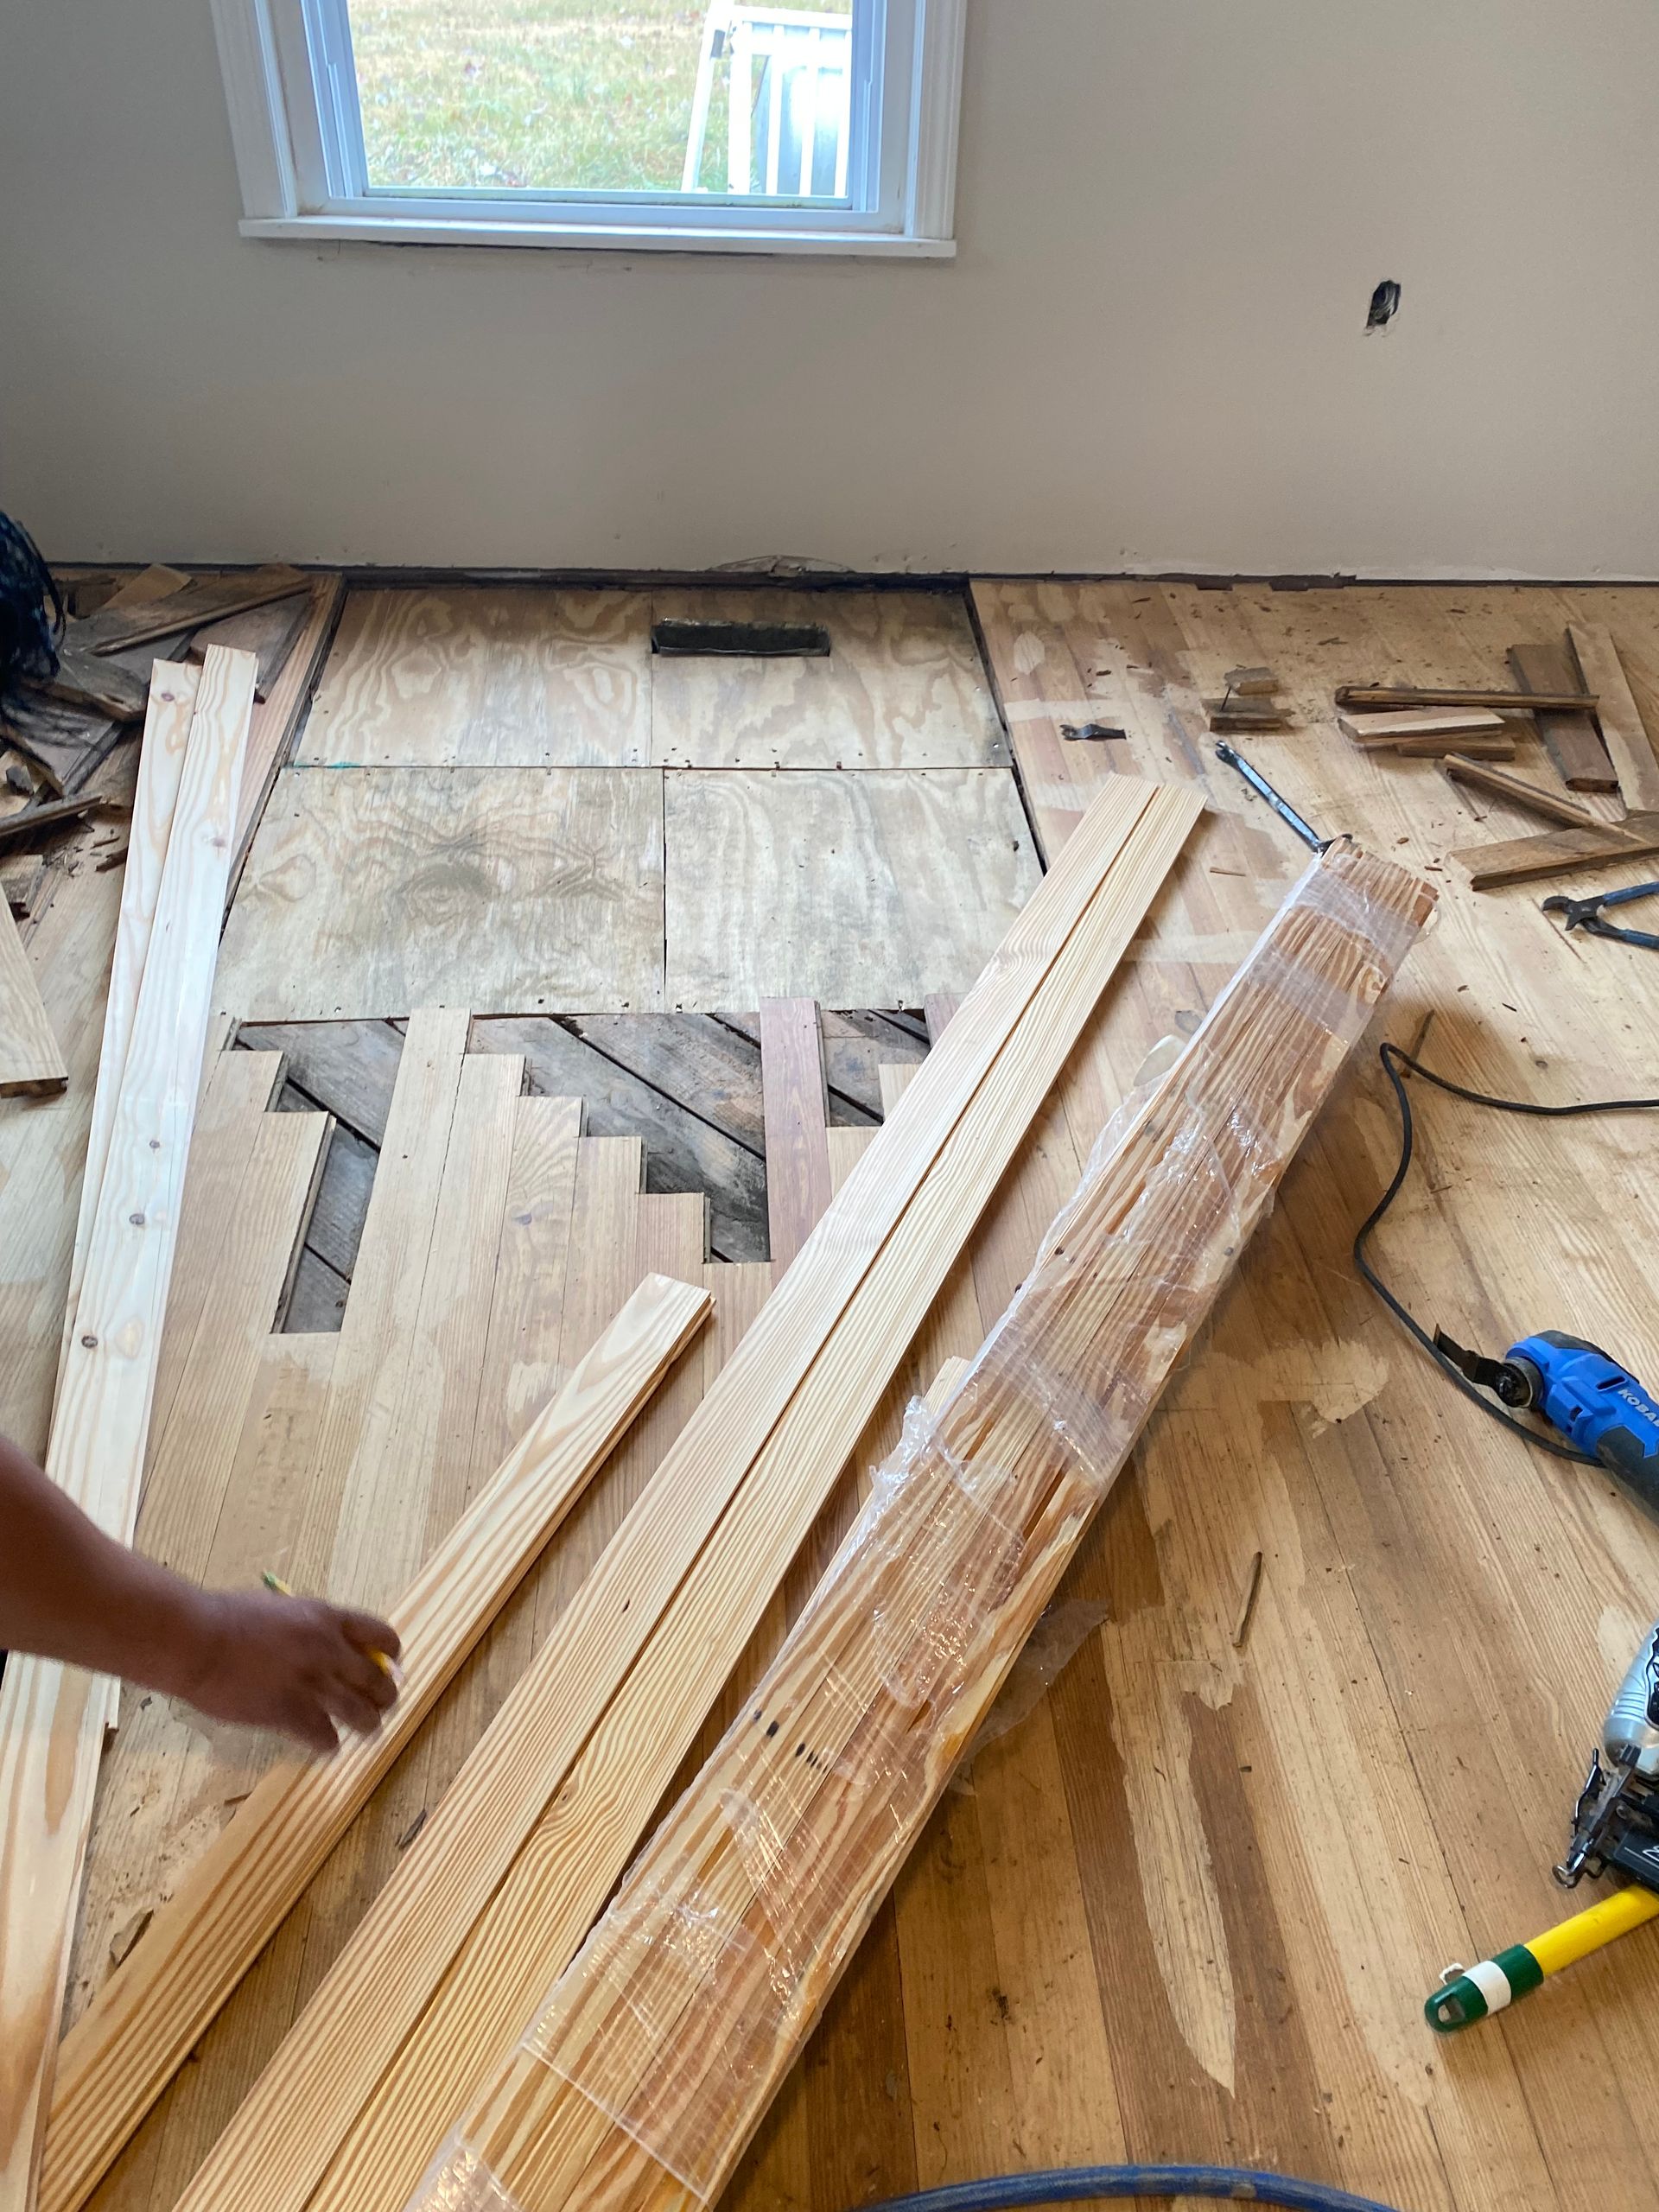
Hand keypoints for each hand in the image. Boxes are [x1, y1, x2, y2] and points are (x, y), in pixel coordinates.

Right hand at [167, 1588, 401, 1753]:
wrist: (197, 1640)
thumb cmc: (228, 1618)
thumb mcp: (282, 1609)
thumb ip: (310, 1626)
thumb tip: (329, 1641)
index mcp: (327, 1618)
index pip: (383, 1636)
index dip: (390, 1656)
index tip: (387, 1667)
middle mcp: (328, 1650)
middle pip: (379, 1681)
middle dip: (384, 1696)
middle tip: (379, 1705)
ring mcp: (310, 1683)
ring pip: (363, 1715)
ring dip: (367, 1724)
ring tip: (364, 1729)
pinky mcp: (289, 1713)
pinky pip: (326, 1737)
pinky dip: (328, 1743)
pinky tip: (321, 1742)